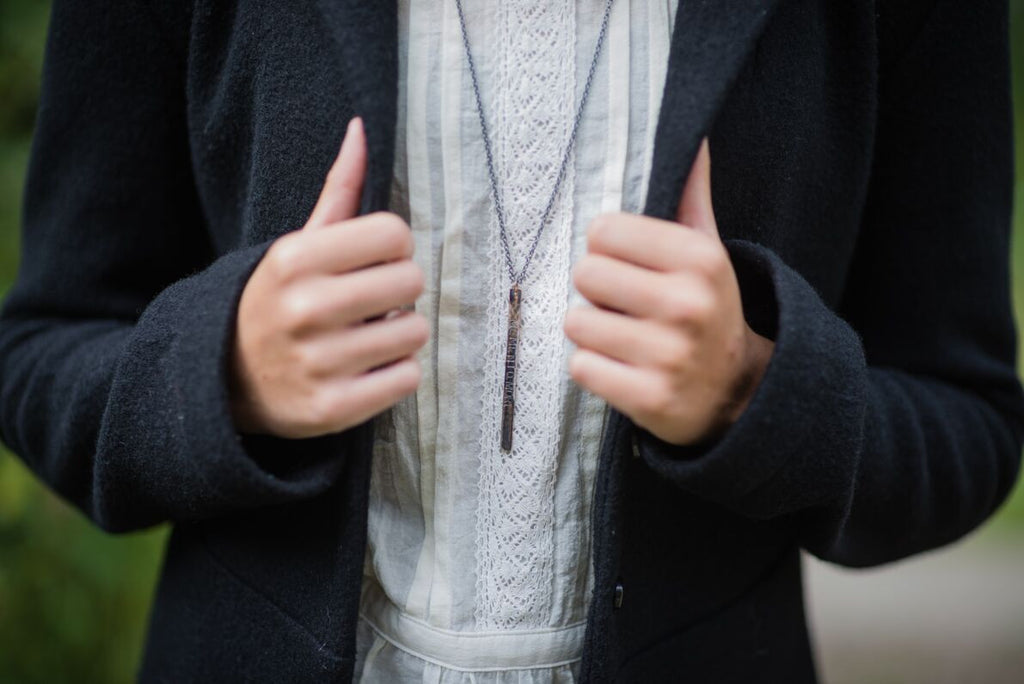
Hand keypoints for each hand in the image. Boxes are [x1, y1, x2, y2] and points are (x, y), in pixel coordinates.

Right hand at [229, 118, 427, 437]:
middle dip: (400, 292)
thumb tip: (362, 128)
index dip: (393, 250)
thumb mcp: (298, 244)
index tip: (372, 264)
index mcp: (294, 258)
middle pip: (412, 281)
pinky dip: (396, 374)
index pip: (396, 234)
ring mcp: (318, 362)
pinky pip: (408, 378)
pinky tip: (365, 370)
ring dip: (400, 335)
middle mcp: (303, 309)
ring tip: (365, 338)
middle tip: (371, 304)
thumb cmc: (279, 302)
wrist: (226, 380)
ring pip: (415, 333)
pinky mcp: (332, 409)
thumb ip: (337, 190)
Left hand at [564, 138, 773, 445]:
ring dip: (592, 332)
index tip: (627, 265)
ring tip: (625, 338)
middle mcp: (687, 304)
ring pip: (577, 324)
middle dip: (596, 291)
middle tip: (625, 306)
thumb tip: (696, 139)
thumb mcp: (708, 253)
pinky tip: (623, 368)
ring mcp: (669, 355)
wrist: (735, 392)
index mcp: (699, 259)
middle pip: (585, 274)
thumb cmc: (706, 310)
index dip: (606, 249)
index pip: (603, 232)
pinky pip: (581, 367)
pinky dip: (594, 368)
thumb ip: (691, 198)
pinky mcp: (649, 398)